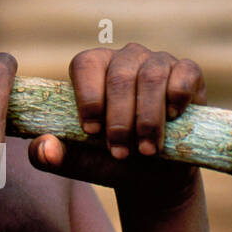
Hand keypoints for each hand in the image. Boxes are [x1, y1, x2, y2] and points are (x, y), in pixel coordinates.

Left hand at [29, 44, 204, 204]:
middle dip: (119, 119)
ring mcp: (157, 60)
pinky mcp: (188, 71)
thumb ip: (51, 156)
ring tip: (146, 150)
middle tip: (120, 152)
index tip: (92, 131)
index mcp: (92, 67)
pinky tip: (173, 118)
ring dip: (148, 118)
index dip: (88, 97)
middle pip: (119, 77)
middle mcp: (124, 58)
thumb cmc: (111, 158)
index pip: (84, 65)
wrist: (154, 173)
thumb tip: (44, 146)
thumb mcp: (79, 162)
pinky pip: (184, 74)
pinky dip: (177, 97)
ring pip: (150, 77)